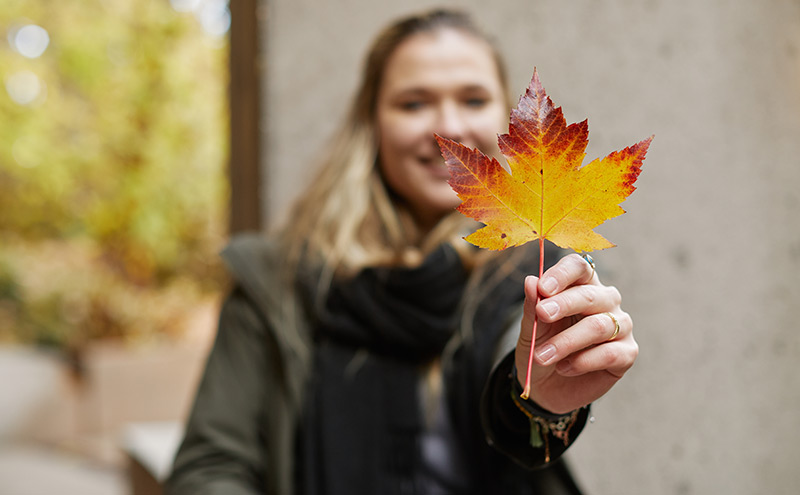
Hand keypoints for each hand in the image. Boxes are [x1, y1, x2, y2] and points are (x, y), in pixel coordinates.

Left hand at [515, 253, 637, 413]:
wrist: (546, 388)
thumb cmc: (541, 349)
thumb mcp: (531, 330)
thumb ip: (532, 307)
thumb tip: (531, 280)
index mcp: (581, 286)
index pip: (579, 267)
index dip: (563, 274)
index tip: (543, 288)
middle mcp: (605, 301)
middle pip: (590, 295)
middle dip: (564, 304)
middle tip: (542, 315)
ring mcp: (620, 326)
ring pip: (599, 326)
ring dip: (566, 341)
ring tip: (543, 356)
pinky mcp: (627, 353)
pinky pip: (609, 353)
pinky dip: (583, 361)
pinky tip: (564, 368)